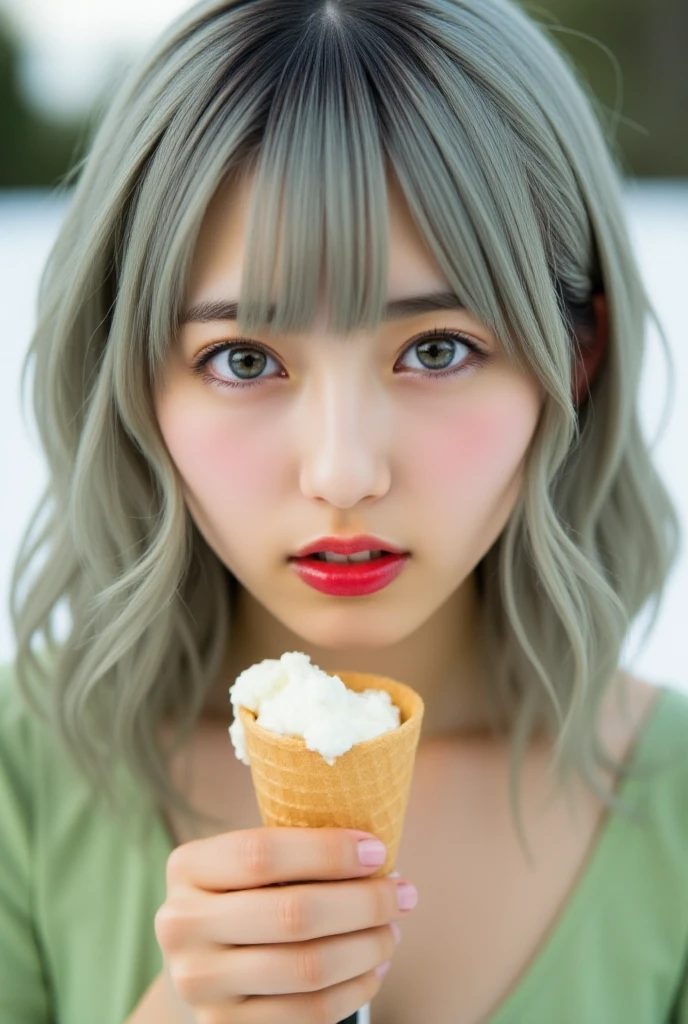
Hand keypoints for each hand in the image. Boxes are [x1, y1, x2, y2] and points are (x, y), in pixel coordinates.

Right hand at [154, 826, 417, 1023]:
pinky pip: (308, 1013)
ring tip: (392, 931)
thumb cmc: (247, 897)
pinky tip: (373, 968)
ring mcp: (198, 984)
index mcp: (187, 868)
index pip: (261, 853)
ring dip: (367, 947)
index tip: (378, 852)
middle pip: (293, 914)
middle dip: (363, 903)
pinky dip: (355, 988)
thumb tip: (376, 851)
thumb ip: (295, 851)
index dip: (328, 852)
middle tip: (402, 894)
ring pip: (307, 968)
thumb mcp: (249, 866)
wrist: (206, 966)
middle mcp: (181, 926)